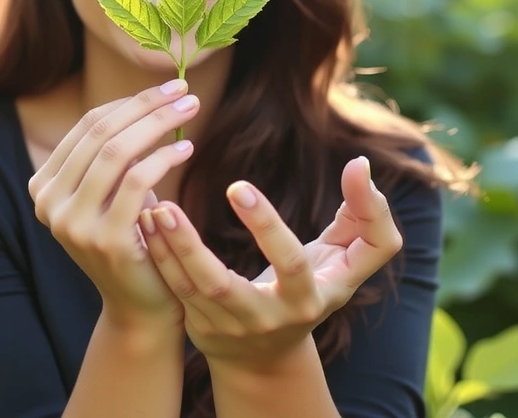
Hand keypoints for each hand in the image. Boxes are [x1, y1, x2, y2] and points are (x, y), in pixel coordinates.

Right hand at [27, 79, 199, 330]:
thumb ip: (114, 150)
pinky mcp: (103, 239)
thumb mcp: (113, 190)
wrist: (141, 303)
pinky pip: (136, 180)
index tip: (167, 87)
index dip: (130, 100)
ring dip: (159, 123)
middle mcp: (48, 202)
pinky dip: (164, 157)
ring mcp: (72, 223)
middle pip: (101, 131)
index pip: (88, 124)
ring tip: (190, 110)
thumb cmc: (134, 236)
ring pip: (116, 150)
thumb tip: (151, 96)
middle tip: (184, 90)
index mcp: (44, 185)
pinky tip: (187, 148)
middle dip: (147, 105)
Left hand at [137, 156, 401, 368]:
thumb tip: (360, 162)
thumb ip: (369, 216)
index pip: (290, 264)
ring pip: (190, 291)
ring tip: (153, 209)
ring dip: (166, 249)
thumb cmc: (318, 286)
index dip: (266, 226)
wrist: (274, 355)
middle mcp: (267, 319)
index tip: (236, 185)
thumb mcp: (352, 261)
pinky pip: (175, 291)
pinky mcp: (201, 328)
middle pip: (224, 287)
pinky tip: (148, 222)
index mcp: (309, 298)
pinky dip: (159, 257)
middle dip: (193, 248)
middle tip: (168, 205)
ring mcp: (230, 327)